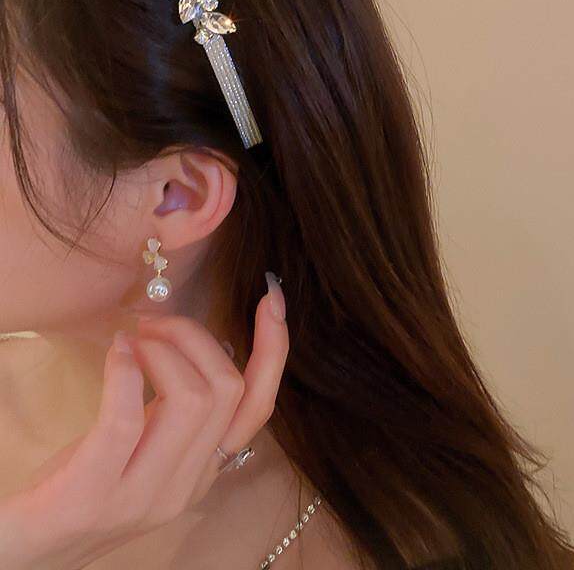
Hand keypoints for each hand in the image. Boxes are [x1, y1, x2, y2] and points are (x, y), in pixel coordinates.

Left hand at [0, 276, 287, 569]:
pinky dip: (125, 370)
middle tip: (155, 323)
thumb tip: (205, 342)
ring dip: (163, 349)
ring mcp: (143, 497)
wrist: (32, 547)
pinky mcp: (93, 495)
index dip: (273, 348)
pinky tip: (118, 349)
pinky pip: (124, 419)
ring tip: (133, 339)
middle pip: (226, 390)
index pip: (259, 406)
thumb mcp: (150, 442)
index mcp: (206, 467)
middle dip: (194, 336)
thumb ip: (182, 407)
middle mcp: (187, 486)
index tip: (271, 298)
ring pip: (191, 399)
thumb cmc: (87, 479)